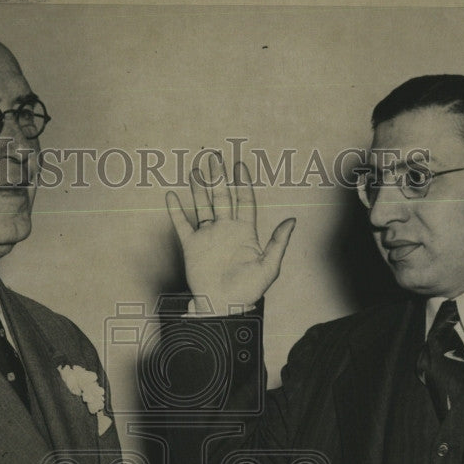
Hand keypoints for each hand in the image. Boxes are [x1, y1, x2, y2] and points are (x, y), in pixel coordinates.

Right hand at [166, 152, 295, 312]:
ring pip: (203, 206)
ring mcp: (208, 237)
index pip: (244, 201)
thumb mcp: (269, 267)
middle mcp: (226, 230)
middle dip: (219, 178)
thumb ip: (279, 243)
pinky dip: (176, 210)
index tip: (239, 166)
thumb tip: (292, 220)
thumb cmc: (248, 291)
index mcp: (245, 232)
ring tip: (196, 170)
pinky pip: (183, 224)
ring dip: (199, 189)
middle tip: (214, 158)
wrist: (223, 306)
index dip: (242, 184)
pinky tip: (171, 195)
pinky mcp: (192, 246)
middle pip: (223, 198)